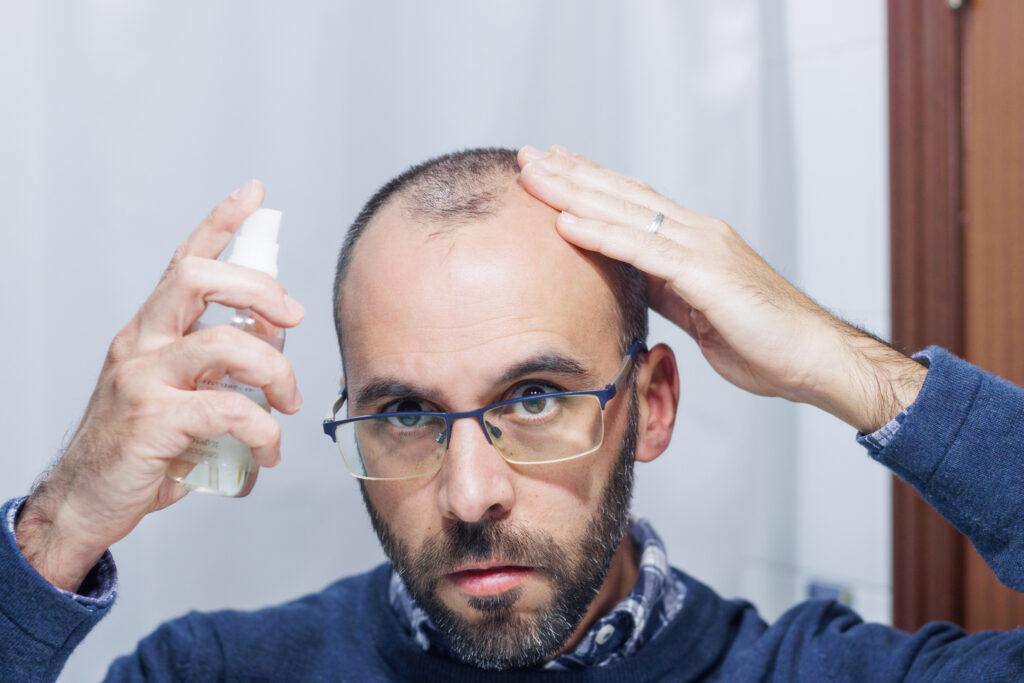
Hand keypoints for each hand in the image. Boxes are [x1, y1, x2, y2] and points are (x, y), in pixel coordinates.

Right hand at [15, 180, 304, 591]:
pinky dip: (263, 430)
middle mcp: (141, 344)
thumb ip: (216, 368)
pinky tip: (266, 452)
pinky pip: (229, 409)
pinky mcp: (153, 421)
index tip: (254, 192)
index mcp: (149, 331)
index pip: (185, 261)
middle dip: (261, 289)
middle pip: (201, 280)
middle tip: (292, 320)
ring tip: (287, 406)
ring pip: (226, 345)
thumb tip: (273, 346)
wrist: (88, 501)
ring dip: (276, 373)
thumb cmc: (141, 447)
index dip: (220, 222)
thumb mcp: (178, 394)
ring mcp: (143, 380)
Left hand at [518, 145, 925, 432]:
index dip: (590, 182)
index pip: (632, 201)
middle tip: (527, 156)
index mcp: (694, 240)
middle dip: (571, 174)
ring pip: (626, 212)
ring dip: (575, 192)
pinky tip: (567, 223)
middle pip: (622, 195)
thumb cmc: (760, 339)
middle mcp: (696, 232)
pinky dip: (602, 235)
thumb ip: (664, 285)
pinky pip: (643, 251)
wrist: (812, 358)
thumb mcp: (696, 308)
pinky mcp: (706, 275)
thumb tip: (629, 277)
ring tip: (534, 176)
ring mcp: (702, 249)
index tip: (552, 167)